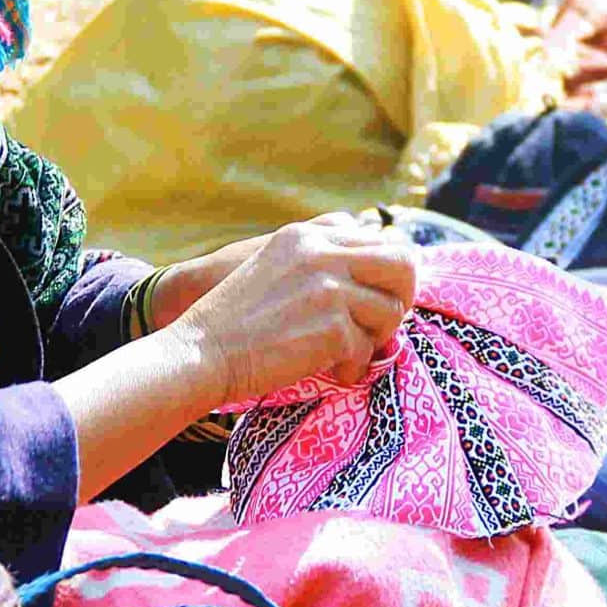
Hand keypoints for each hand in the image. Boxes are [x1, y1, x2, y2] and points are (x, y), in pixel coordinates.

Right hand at [174, 220, 418, 407]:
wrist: (203, 352)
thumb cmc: (238, 321)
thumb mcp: (277, 267)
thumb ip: (320, 262)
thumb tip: (378, 279)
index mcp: (308, 235)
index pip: (378, 238)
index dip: (384, 274)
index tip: (372, 298)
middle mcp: (322, 253)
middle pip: (402, 263)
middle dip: (399, 297)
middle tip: (380, 326)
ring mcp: (329, 288)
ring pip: (390, 310)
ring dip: (374, 338)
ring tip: (344, 352)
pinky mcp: (333, 327)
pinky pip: (367, 349)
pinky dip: (351, 367)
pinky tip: (330, 371)